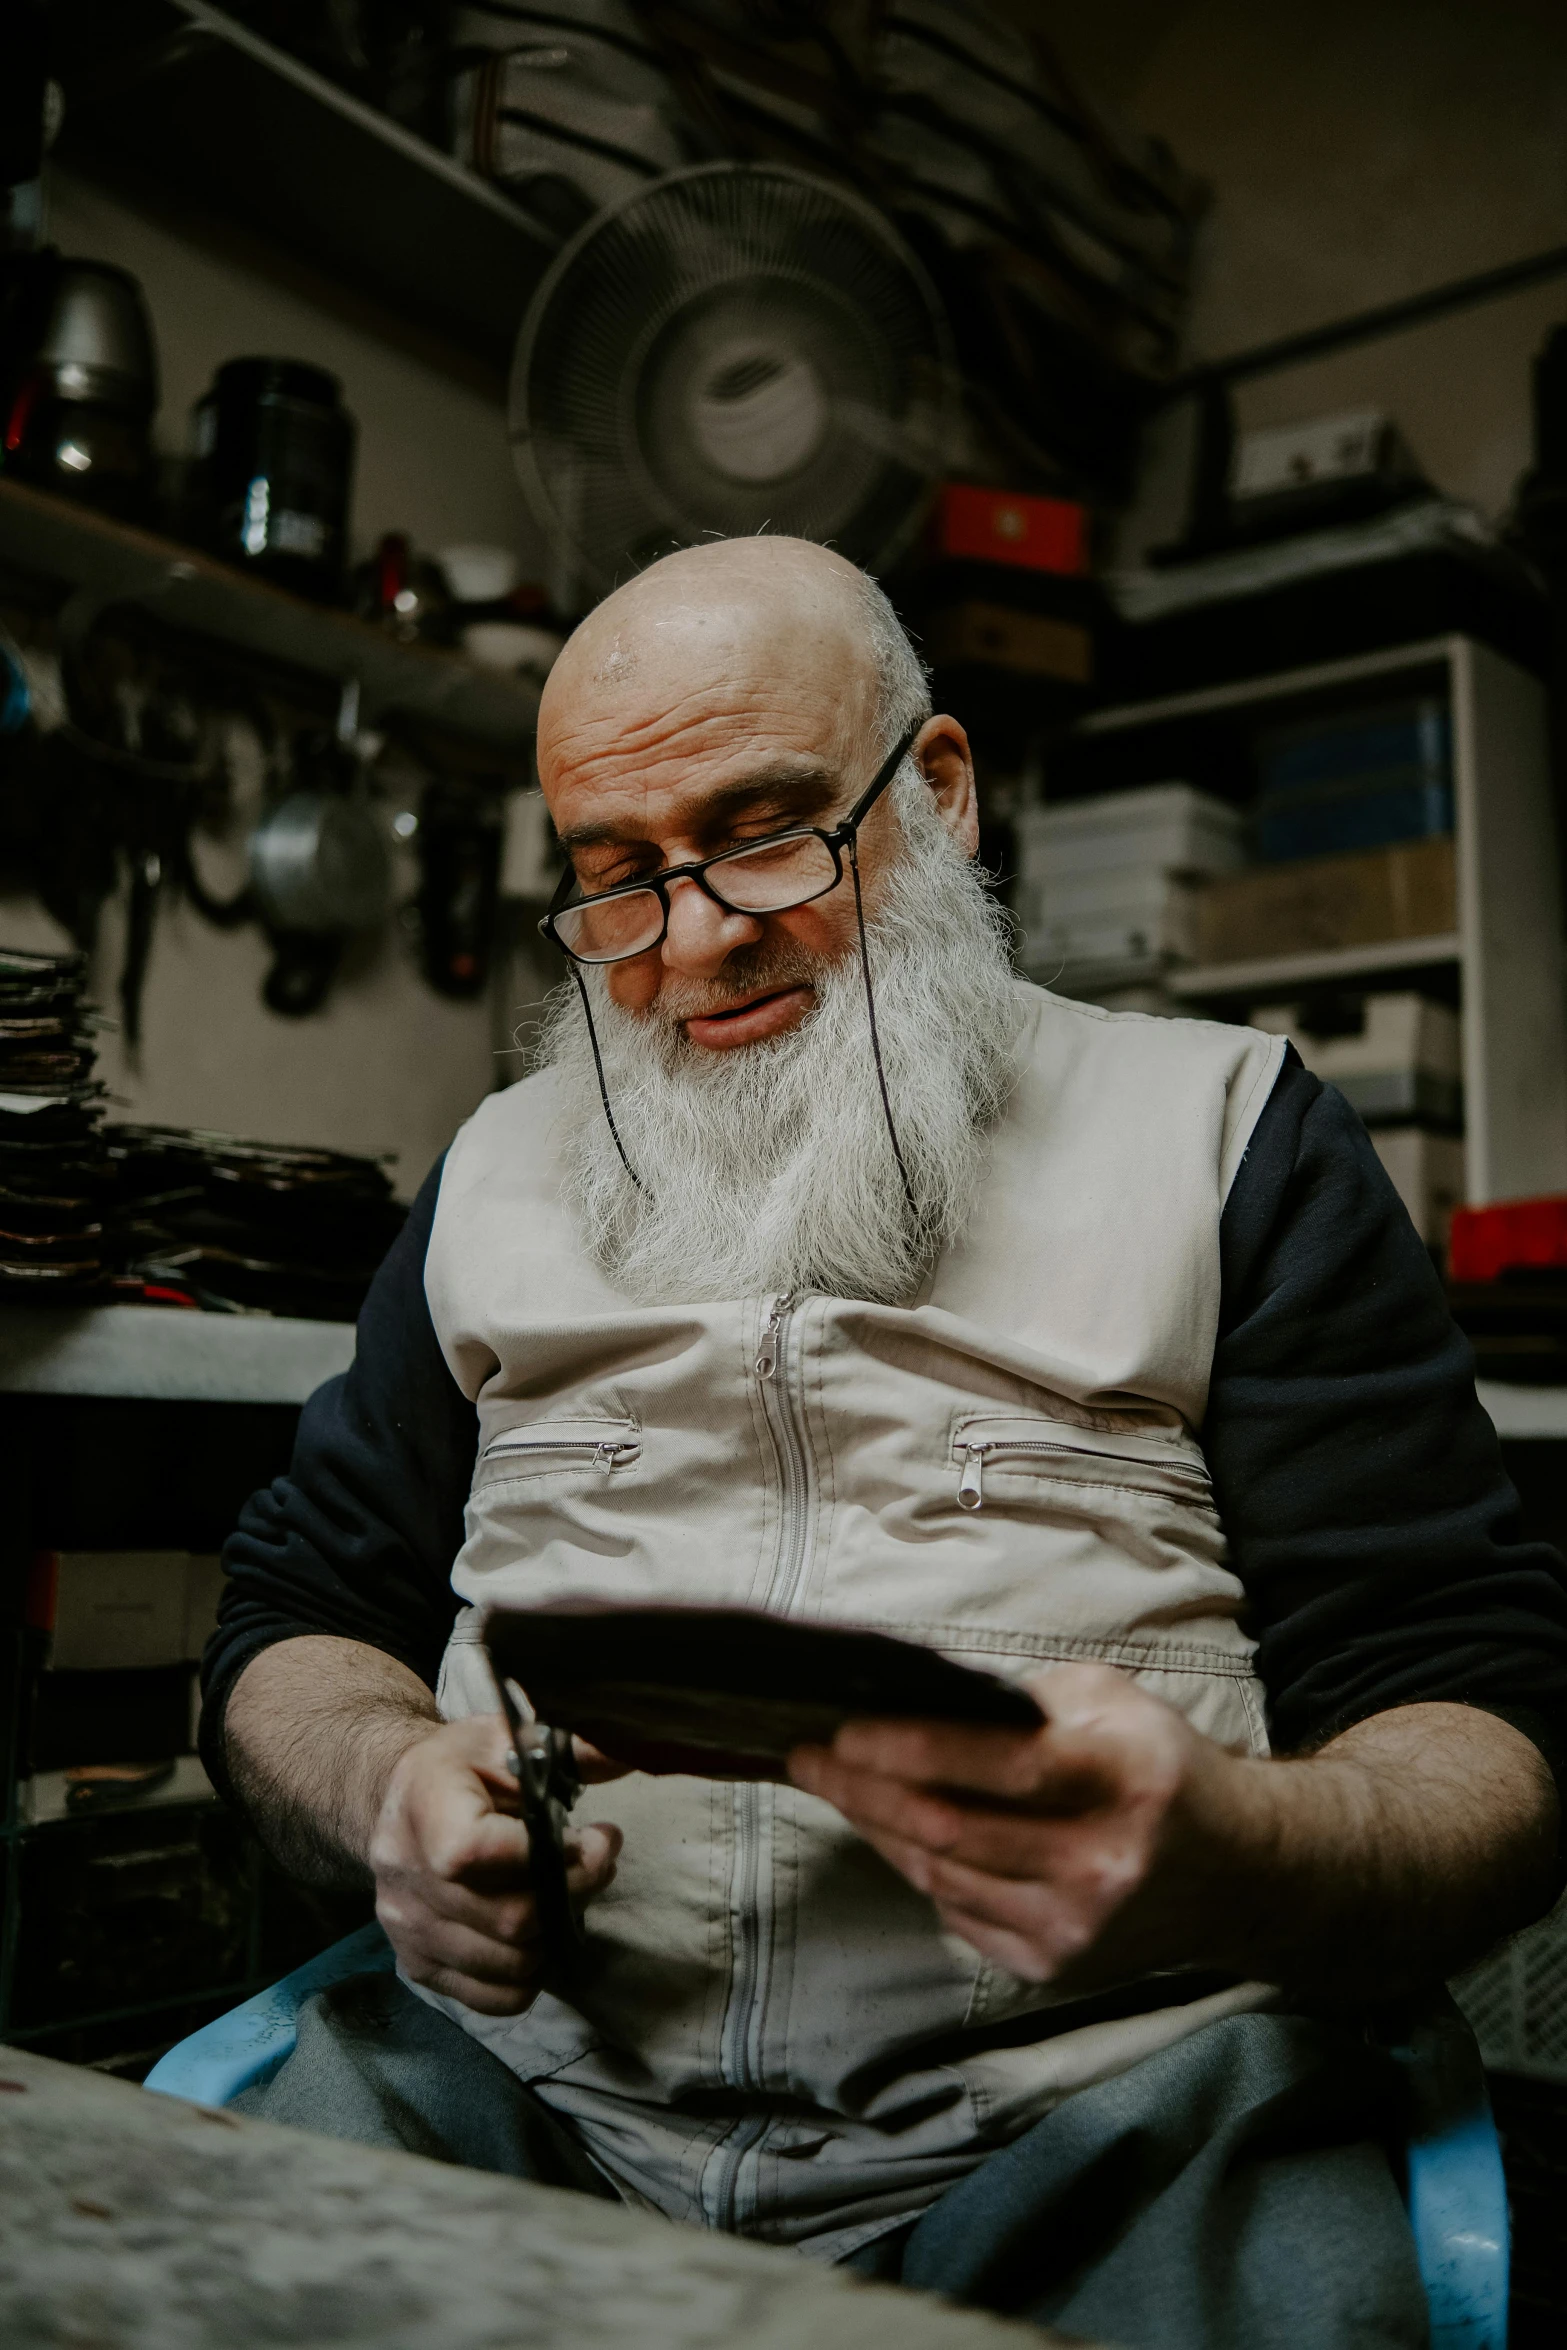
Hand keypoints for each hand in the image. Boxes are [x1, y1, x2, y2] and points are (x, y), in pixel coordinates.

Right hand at [369, 1712, 624, 2016]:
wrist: (396, 1799)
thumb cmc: (461, 1767)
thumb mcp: (511, 1738)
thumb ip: (574, 1748)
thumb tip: (636, 1749)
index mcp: (423, 1807)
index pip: (474, 1854)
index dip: (547, 1857)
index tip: (590, 1838)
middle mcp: (405, 1875)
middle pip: (510, 1919)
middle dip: (574, 1892)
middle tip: (596, 1861)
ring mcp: (407, 1928)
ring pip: (511, 1965)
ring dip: (556, 1934)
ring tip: (566, 1891)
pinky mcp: (417, 1964)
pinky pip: (493, 1998)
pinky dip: (530, 1974)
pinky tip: (536, 1930)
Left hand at [788, 1662, 1241, 1988]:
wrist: (1237, 1874)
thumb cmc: (1160, 1767)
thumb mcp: (1111, 1705)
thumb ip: (1022, 1704)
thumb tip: (915, 1705)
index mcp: (1121, 1781)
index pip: (999, 1768)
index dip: (911, 1750)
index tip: (843, 1731)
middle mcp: (1101, 1864)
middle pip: (951, 1830)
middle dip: (864, 1790)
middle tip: (807, 1757)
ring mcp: (1076, 1928)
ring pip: (941, 1876)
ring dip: (877, 1828)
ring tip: (836, 1786)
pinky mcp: (1055, 1969)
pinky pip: (958, 1913)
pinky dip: (919, 1868)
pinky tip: (894, 1831)